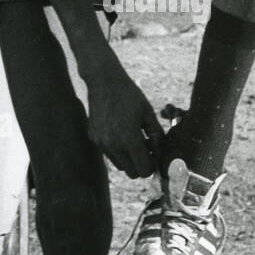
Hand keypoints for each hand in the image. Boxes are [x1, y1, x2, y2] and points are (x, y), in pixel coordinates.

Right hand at [86, 58, 164, 178]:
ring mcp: (101, 143)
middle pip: (132, 173)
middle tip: (147, 150)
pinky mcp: (94, 139)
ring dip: (128, 159)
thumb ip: (157, 136)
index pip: (144, 170)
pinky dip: (117, 150)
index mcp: (130, 139)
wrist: (104, 82)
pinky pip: (109, 154)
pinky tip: (121, 133)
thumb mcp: (148, 114)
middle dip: (141, 165)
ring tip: (134, 141)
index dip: (152, 166)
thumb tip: (161, 153)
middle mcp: (113, 145)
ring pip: (119, 166)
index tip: (155, 155)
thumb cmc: (130, 96)